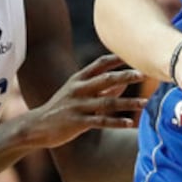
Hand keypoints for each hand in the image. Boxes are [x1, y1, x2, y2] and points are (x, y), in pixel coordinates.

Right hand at [18, 54, 145, 148]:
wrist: (36, 126)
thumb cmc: (62, 108)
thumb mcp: (78, 93)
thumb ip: (101, 89)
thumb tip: (124, 83)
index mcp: (78, 79)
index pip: (100, 64)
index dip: (117, 58)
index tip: (135, 54)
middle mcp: (78, 89)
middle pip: (106, 79)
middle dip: (126, 76)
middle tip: (144, 74)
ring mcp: (78, 105)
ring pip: (107, 103)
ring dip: (128, 102)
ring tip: (145, 103)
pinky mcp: (77, 122)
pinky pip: (101, 121)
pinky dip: (116, 122)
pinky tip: (130, 123)